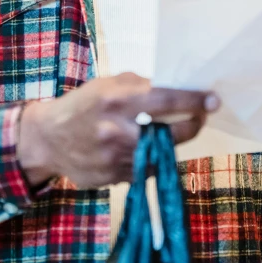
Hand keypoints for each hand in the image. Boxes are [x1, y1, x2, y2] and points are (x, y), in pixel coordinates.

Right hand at [18, 72, 219, 187]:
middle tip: (200, 116)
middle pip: (172, 133)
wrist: (48, 138)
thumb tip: (177, 88)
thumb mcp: (109, 84)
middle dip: (192, 125)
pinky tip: (146, 147)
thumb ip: (141, 86)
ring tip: (169, 129)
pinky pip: (147, 169)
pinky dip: (152, 158)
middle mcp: (118, 130)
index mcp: (117, 100)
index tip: (213, 100)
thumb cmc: (84, 104)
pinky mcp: (114, 178)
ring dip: (171, 142)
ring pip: (162, 154)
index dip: (193, 101)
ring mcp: (116, 158)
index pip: (166, 100)